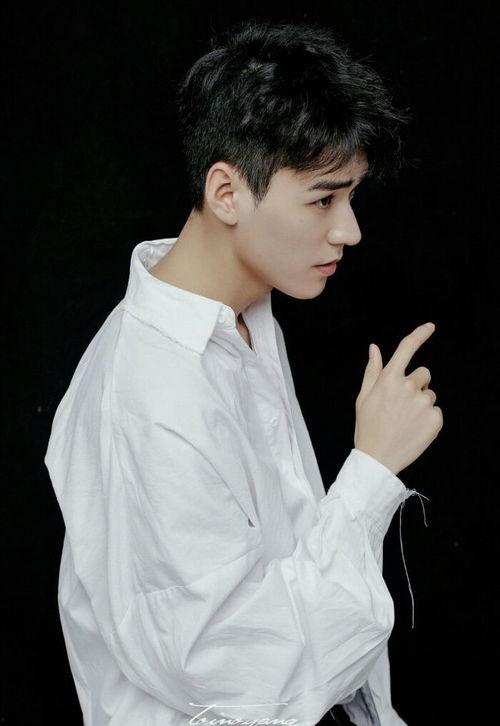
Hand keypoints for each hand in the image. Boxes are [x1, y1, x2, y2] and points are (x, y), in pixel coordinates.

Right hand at [354, 323, 442, 475]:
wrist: (377, 459)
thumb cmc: (368, 426)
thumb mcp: (363, 397)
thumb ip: (372, 371)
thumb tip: (374, 348)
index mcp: (389, 379)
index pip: (407, 349)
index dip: (420, 335)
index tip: (430, 327)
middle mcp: (409, 386)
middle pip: (423, 374)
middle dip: (416, 384)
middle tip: (401, 405)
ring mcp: (423, 402)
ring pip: (430, 394)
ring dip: (421, 403)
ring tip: (405, 420)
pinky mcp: (435, 418)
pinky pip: (435, 411)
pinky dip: (427, 419)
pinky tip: (413, 429)